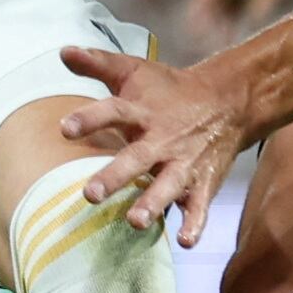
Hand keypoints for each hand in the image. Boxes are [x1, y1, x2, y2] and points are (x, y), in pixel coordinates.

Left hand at [56, 44, 256, 245]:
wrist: (229, 101)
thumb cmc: (170, 89)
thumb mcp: (134, 71)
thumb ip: (98, 63)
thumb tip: (62, 51)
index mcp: (143, 110)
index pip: (113, 111)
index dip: (89, 119)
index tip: (64, 128)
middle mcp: (163, 138)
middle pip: (137, 157)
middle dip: (115, 176)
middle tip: (90, 194)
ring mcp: (184, 163)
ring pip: (168, 186)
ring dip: (153, 204)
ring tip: (135, 222)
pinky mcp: (203, 182)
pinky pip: (199, 206)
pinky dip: (194, 223)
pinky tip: (185, 241)